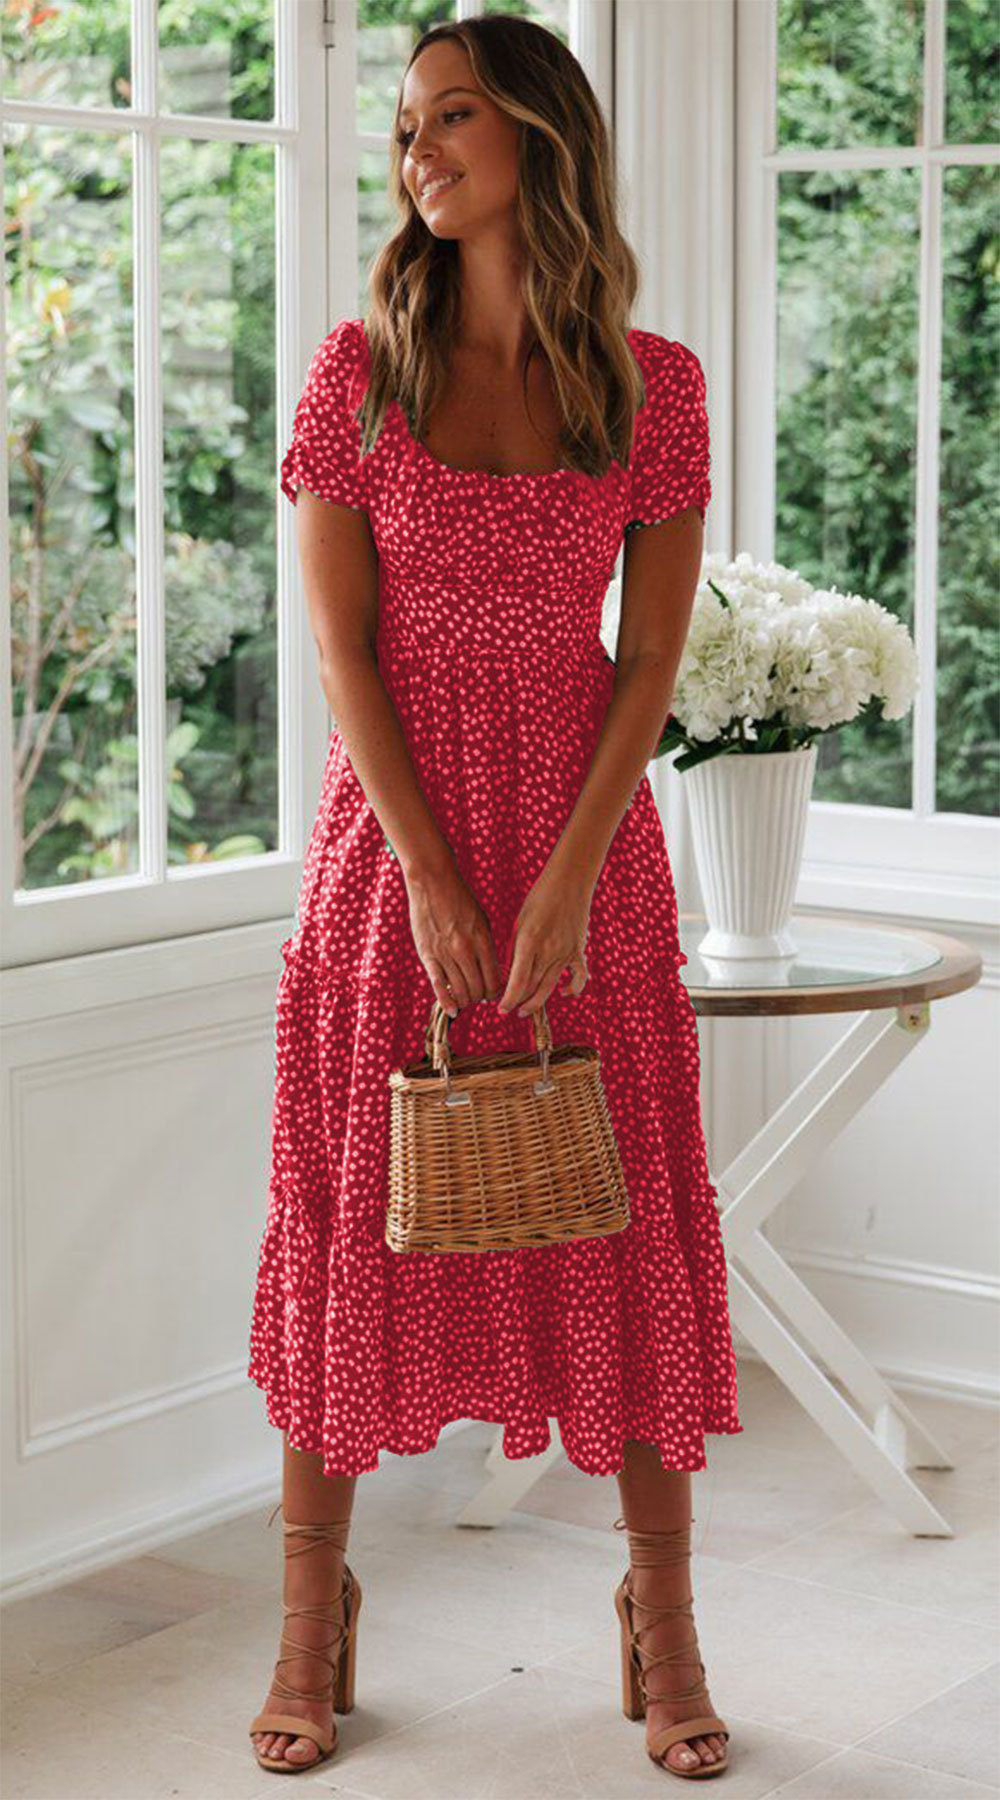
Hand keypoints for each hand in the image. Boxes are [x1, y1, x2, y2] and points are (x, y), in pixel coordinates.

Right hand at [406, 856, 502, 1017]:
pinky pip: (438, 986)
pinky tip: (453, 1011)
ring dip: (466, 1000)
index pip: (495, 979)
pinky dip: (447, 1002)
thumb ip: (486, 946)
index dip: (496, 991)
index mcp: (482, 940)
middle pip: (478, 988)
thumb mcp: (481, 920)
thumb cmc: (459, 900)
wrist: (432, 883)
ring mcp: (445, 954)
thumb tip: (491, 971)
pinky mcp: (427, 955)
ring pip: (460, 991)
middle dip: (482, 997)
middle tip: (480, 996)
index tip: (494, 992)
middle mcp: (465, 950)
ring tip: (467, 999)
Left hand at [498, 861, 592, 1016]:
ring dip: (537, 1001)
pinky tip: (564, 993)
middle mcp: (548, 951)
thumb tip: (511, 974)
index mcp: (529, 942)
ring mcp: (566, 953)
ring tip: (526, 1009)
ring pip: (550, 987)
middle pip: (533, 988)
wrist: (569, 882)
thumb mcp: (519, 923)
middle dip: (520, 1002)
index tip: (501, 1009)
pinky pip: (579, 977)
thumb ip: (515, 950)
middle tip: (511, 1009)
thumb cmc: (540, 899)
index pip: (518, 982)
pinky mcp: (579, 951)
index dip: (509, 1000)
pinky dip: (573, 989)